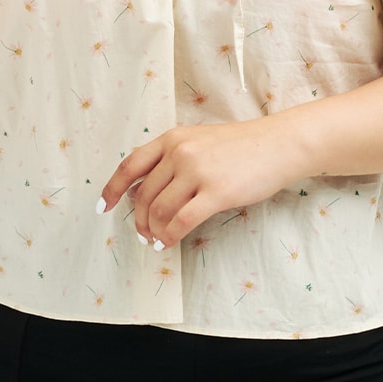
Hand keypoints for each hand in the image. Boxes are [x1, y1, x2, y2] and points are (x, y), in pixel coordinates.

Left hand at [97, 118, 307, 248]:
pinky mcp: (216, 193)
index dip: (112, 188)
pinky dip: (169, 237)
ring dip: (154, 231)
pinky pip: (181, 222)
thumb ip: (171, 159)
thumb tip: (142, 191)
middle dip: (139, 220)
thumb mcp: (199, 140)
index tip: (103, 207)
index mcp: (172, 138)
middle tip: (143, 235)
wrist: (278, 144)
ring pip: (160, 211)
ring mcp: (197, 172)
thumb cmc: (241, 146)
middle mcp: (180, 152)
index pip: (130, 165)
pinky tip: (169, 243)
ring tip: (157, 241)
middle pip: (144, 195)